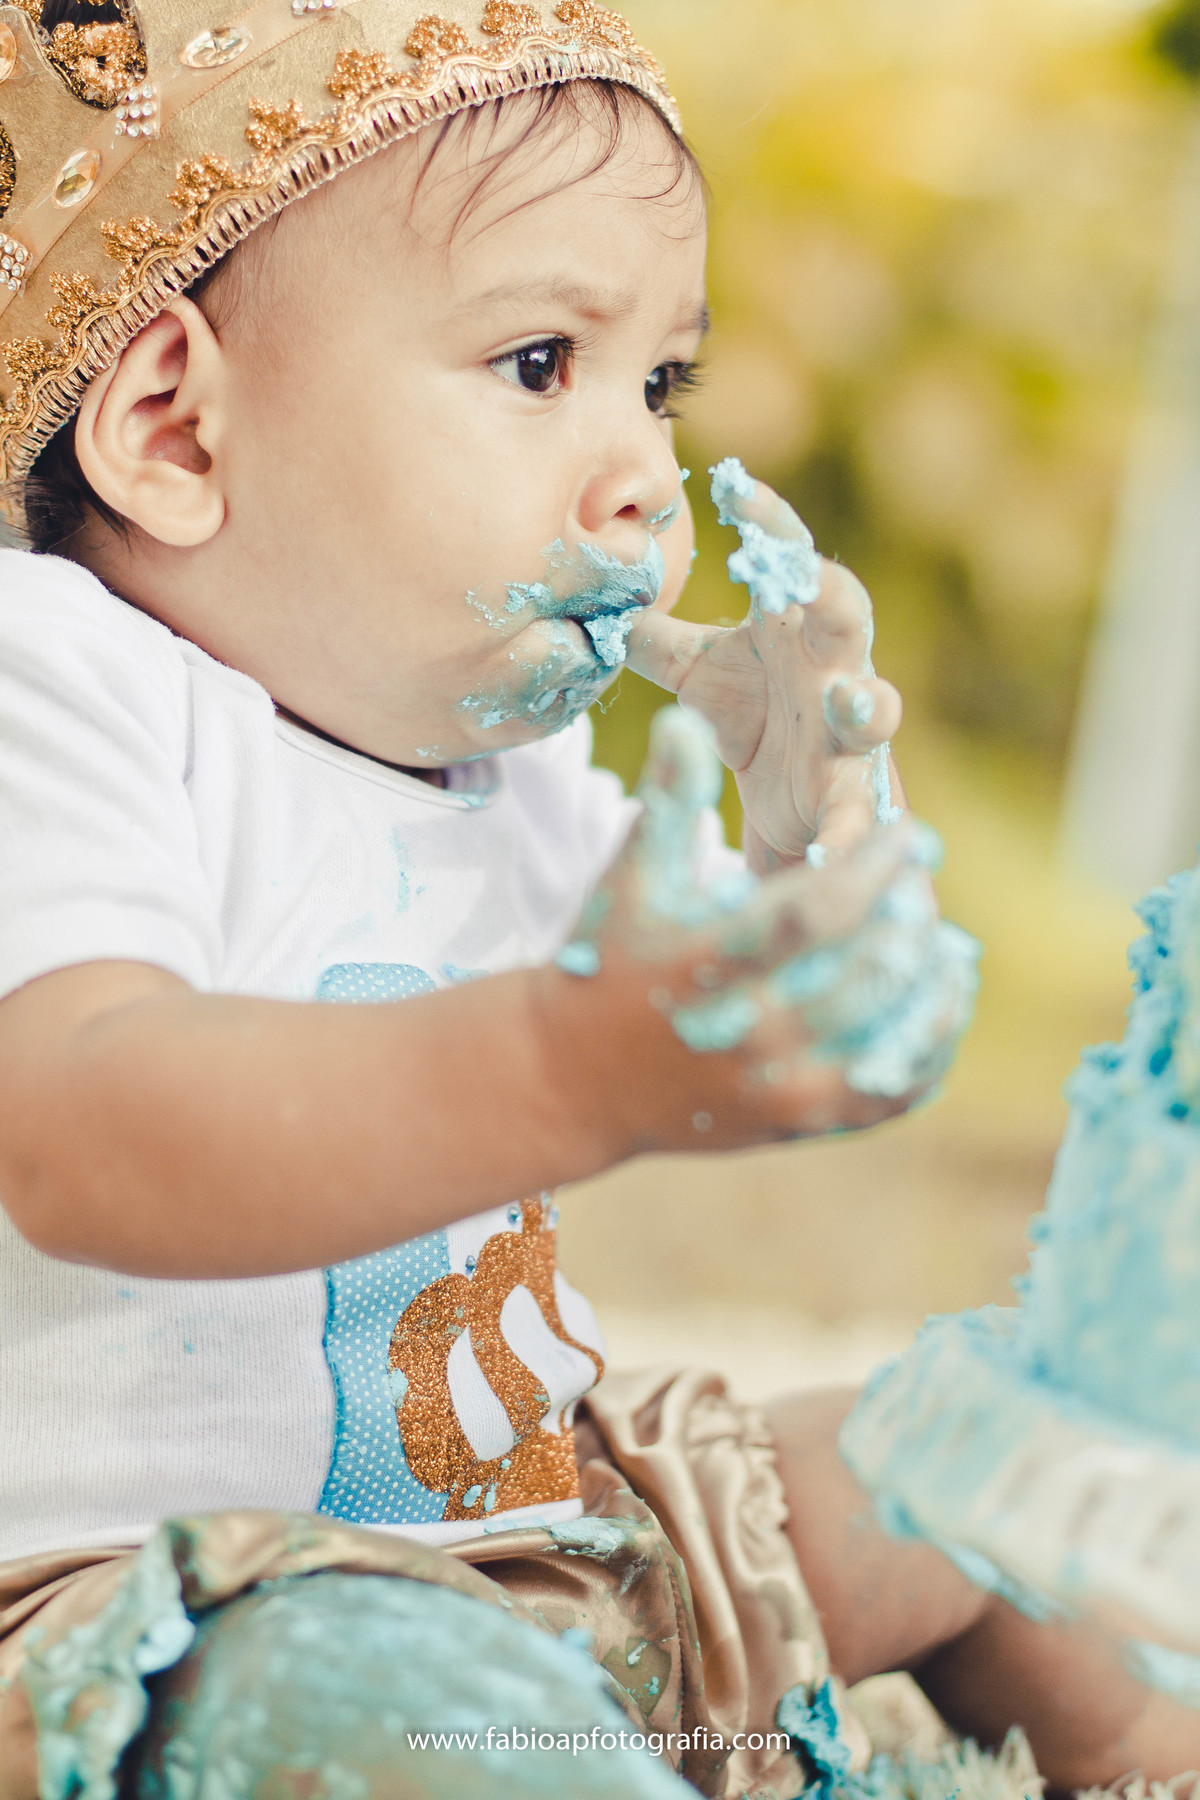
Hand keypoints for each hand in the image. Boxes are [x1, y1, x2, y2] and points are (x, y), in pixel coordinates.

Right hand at [553, 708, 977, 1150]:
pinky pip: (890, 1094)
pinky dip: (928, 1049)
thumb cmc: (603, 966)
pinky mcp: (797, 1122)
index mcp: (707, 968)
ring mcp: (778, 1088)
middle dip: (909, 920)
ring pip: (889, 1039)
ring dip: (929, 985)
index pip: (816, 913)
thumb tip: (685, 720)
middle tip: (922, 878)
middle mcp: (749, 1034)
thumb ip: (666, 804)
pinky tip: (938, 1003)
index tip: (908, 834)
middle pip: (866, 976)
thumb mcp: (627, 883)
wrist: (572, 1082)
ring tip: (946, 941)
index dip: (874, 868)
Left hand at [625, 461, 902, 871]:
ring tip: (858, 705)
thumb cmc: (758, 724)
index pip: (786, 563)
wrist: (797, 819)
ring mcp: (851, 737)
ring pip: (876, 710)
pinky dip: (848, 840)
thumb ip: (656, 639)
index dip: (770, 525)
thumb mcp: (700, 679)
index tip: (736, 485)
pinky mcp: (856, 801)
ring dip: (870, 704)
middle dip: (831, 592)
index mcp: (793, 632)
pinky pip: (858, 819)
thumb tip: (601, 599)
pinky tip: (828, 859)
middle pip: (846, 615)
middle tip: (805, 573)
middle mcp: (832, 672)